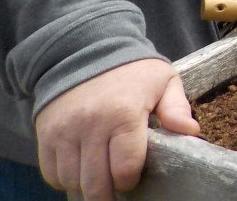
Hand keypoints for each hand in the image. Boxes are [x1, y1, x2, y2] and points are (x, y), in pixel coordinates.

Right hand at [35, 57, 199, 200]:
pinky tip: (80, 168)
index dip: (131, 180)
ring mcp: (65, 131)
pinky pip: (51, 174)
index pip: (125, 169)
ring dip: (86, 186)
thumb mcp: (162, 80)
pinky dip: (65, 178)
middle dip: (108, 193)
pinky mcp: (45, 135)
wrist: (85, 50)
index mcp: (124, 114)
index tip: (133, 175)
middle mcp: (91, 125)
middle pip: (96, 184)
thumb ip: (177, 108)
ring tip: (99, 176)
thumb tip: (190, 132)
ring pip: (72, 182)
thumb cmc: (130, 70)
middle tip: (116, 186)